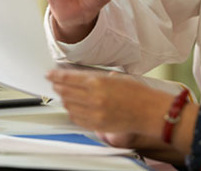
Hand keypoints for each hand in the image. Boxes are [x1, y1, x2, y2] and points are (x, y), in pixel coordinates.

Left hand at [47, 69, 169, 135]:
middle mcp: (93, 98)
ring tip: (64, 94)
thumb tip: (81, 78)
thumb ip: (97, 78)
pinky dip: (72, 112)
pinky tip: (73, 107)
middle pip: (65, 92)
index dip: (56, 76)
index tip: (51, 74)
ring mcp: (94, 113)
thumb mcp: (116, 77)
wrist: (149, 111)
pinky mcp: (96, 125)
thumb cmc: (138, 93)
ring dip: (64, 99)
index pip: (68, 78)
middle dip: (57, 86)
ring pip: (69, 106)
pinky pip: (77, 119)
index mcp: (98, 82)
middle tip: (54, 83)